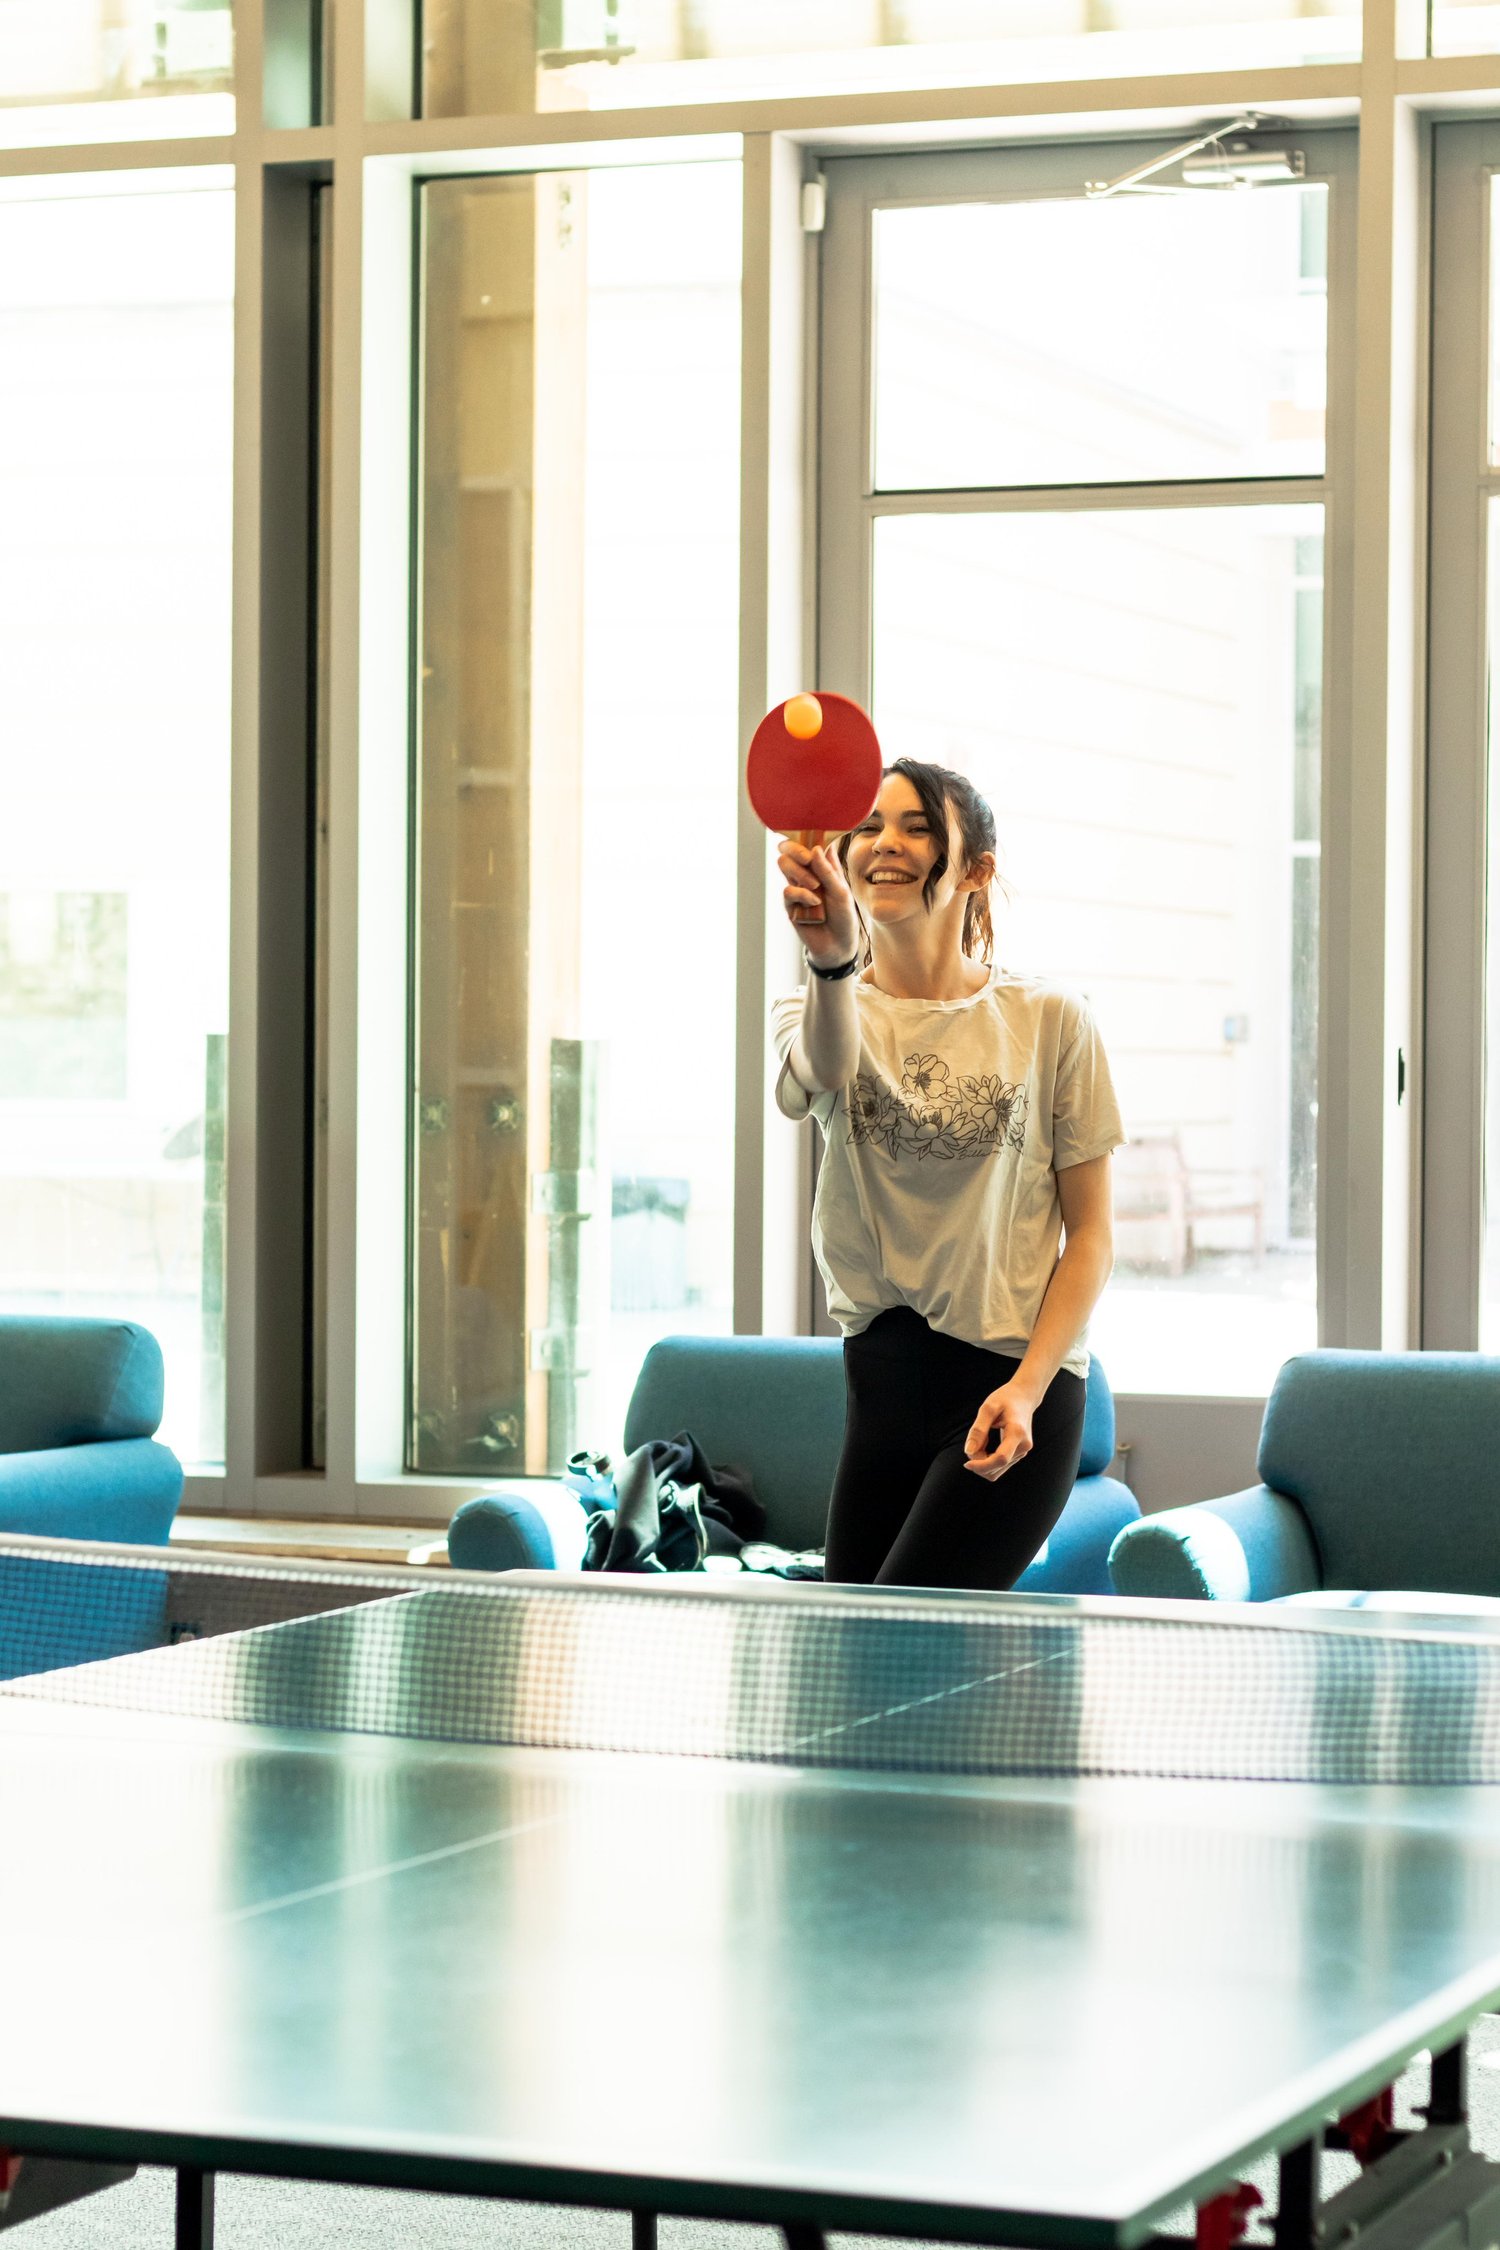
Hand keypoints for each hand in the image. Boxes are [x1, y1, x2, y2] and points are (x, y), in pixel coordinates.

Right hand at [776, 839, 858, 963]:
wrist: (839, 945)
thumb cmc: (844, 916)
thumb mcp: (841, 891)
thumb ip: (828, 870)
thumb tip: (816, 848)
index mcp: (820, 866)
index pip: (806, 843)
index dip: (803, 836)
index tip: (810, 837)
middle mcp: (806, 873)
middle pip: (787, 849)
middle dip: (796, 850)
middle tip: (807, 858)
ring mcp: (797, 888)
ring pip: (784, 865)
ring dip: (800, 873)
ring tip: (816, 886)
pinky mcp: (790, 905)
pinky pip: (788, 891)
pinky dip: (802, 894)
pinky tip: (814, 903)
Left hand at [963, 1382, 1036, 1480]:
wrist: (1024, 1396)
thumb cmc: (1005, 1398)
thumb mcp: (988, 1408)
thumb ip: (978, 1429)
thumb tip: (969, 1452)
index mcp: (1017, 1433)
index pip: (1000, 1459)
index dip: (982, 1465)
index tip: (966, 1463)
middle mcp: (1023, 1446)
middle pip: (997, 1467)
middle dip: (979, 1462)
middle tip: (972, 1442)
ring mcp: (1023, 1451)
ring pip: (997, 1470)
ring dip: (982, 1461)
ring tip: (980, 1440)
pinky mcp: (1019, 1453)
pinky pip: (999, 1466)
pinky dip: (988, 1460)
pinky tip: (985, 1443)